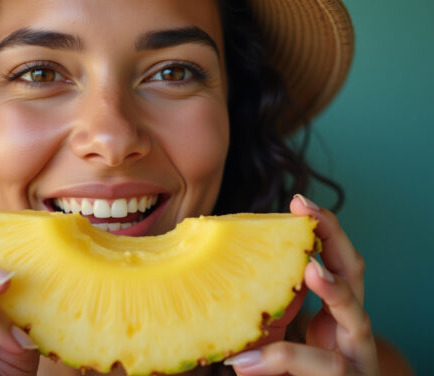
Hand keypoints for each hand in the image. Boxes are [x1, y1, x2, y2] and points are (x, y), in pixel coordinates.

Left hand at [225, 194, 379, 375]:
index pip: (334, 257)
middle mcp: (351, 327)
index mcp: (332, 309)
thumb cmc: (295, 375)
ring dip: (335, 291)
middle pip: (356, 270)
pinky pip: (320, 367)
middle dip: (336, 237)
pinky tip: (245, 362)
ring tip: (311, 270)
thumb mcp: (274, 340)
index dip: (322, 228)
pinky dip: (279, 361)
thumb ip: (260, 315)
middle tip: (308, 213)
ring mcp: (356, 357)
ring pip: (356, 317)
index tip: (297, 201)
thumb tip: (203, 282)